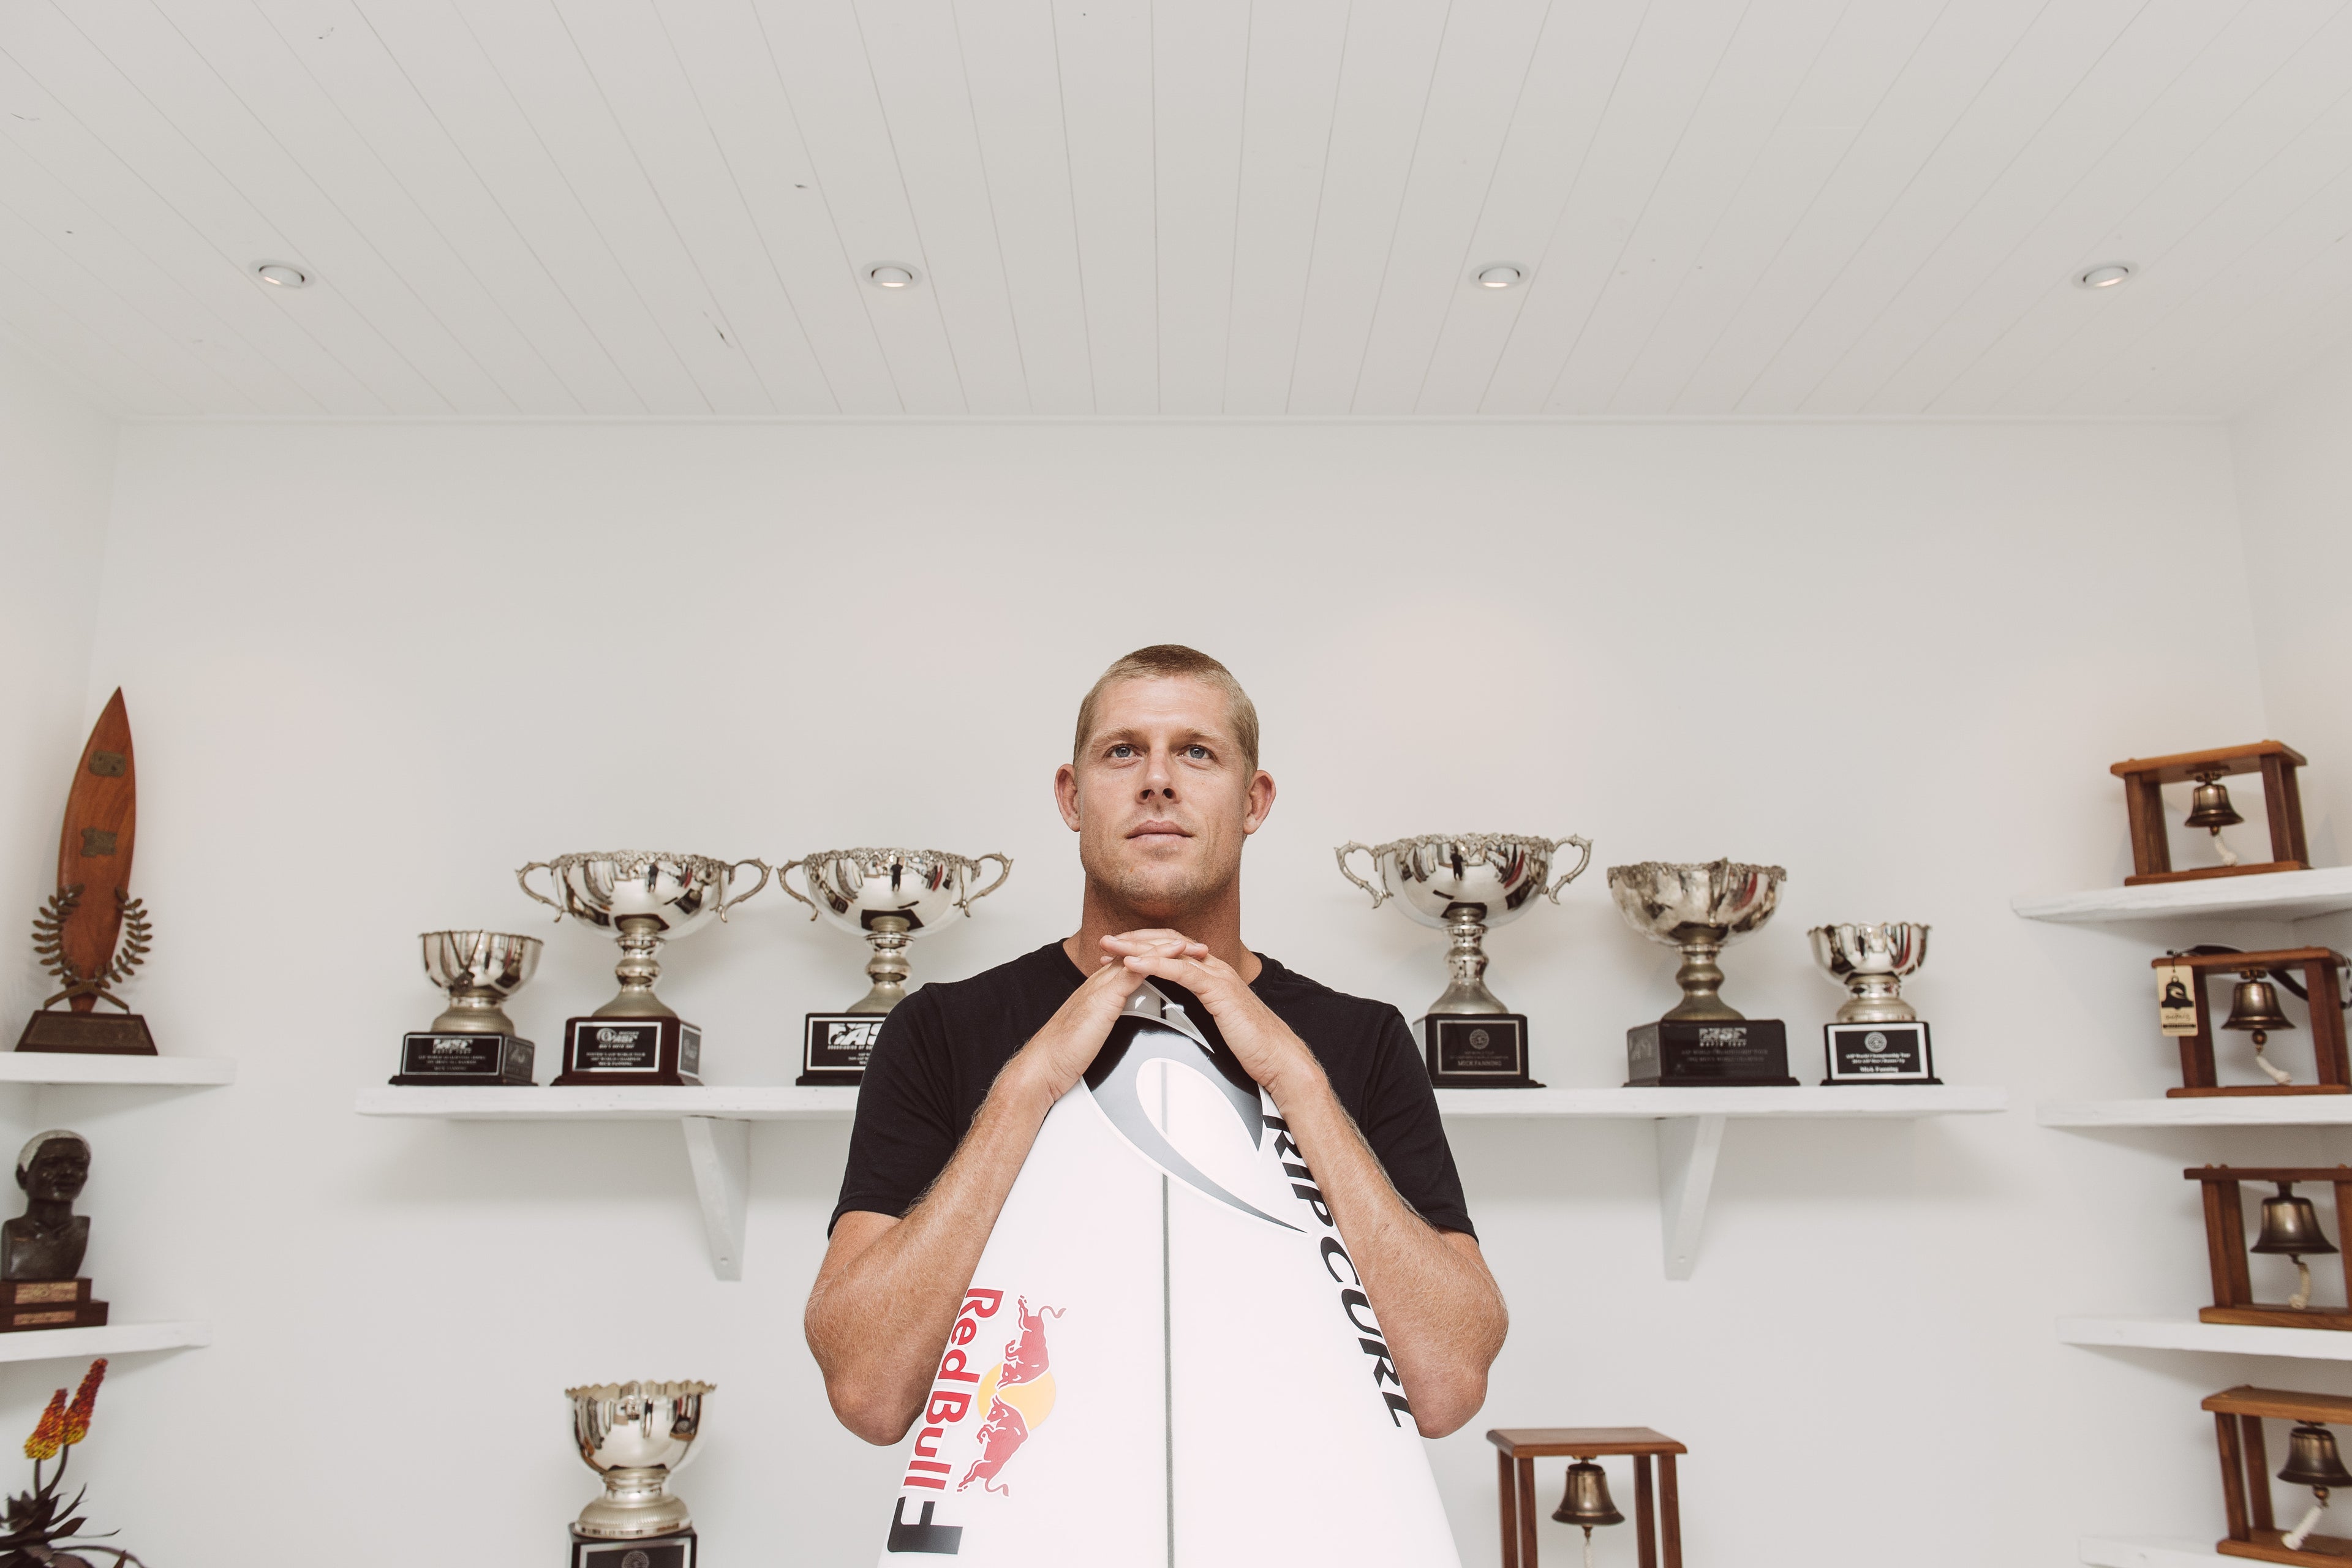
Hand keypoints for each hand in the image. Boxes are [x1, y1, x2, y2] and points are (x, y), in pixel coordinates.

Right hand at [1011, 932, 1198, 1103]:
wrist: (1044, 1065)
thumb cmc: (1067, 1052)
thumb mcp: (1096, 1029)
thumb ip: (1111, 1018)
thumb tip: (1127, 1020)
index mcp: (1102, 987)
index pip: (1136, 960)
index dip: (1161, 954)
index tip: (1186, 956)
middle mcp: (1102, 980)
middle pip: (1141, 951)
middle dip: (1171, 946)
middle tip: (1199, 946)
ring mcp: (1102, 986)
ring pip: (1139, 955)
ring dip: (1169, 948)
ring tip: (1195, 946)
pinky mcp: (1103, 997)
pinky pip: (1133, 971)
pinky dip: (1156, 960)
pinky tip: (1174, 957)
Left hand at [1114, 944, 1321, 1102]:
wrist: (1279, 1059)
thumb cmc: (1251, 1045)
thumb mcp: (1215, 1022)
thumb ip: (1197, 1010)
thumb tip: (1177, 1013)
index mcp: (1211, 974)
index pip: (1171, 949)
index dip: (1142, 947)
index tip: (1115, 953)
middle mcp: (1213, 968)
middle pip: (1167, 943)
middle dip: (1133, 940)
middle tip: (1104, 941)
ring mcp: (1217, 976)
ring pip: (1170, 952)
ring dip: (1136, 948)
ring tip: (1110, 947)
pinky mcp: (1219, 990)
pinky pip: (1181, 971)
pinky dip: (1154, 965)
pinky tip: (1132, 964)